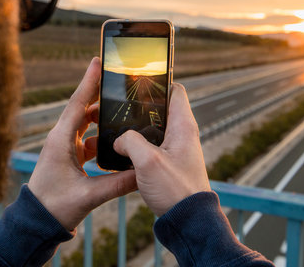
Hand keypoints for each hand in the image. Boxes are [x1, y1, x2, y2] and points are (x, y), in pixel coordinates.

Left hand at [28, 57, 137, 230]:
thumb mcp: (88, 196)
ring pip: (85, 124)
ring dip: (100, 117)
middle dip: (98, 94)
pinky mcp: (68, 156)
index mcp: (60, 140)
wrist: (37, 223)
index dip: (88, 82)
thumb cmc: (54, 207)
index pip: (77, 104)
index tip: (97, 61)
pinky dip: (99, 136)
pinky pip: (86, 139)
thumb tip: (142, 174)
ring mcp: (64, 147)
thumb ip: (117, 184)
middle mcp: (61, 139)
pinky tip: (113, 140)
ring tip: (120, 108)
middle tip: (116, 78)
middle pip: (82, 109)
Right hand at [114, 83, 209, 216]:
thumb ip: (130, 142)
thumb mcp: (148, 161)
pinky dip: (138, 145)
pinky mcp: (169, 163)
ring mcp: (176, 149)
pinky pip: (151, 146)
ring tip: (116, 128)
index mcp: (183, 126)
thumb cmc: (175, 190)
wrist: (187, 221)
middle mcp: (182, 134)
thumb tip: (119, 139)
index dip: (158, 82)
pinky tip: (122, 151)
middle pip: (159, 109)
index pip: (175, 90)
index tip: (137, 82)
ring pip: (153, 129)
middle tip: (119, 106)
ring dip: (136, 129)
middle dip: (139, 107)